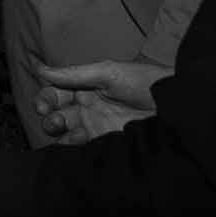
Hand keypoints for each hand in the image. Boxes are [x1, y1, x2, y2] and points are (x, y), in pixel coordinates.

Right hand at [33, 58, 169, 144]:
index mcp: (85, 87)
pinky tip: (75, 142)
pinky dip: (71, 147)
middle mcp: (87, 107)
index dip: (44, 99)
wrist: (174, 106)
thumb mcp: (108, 73)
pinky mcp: (105, 143)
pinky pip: (80, 147)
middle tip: (55, 121)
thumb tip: (40, 69)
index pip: (55, 93)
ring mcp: (95, 126)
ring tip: (66, 131)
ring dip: (58, 132)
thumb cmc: (145, 82)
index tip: (43, 107)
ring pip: (65, 132)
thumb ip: (74, 74)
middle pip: (56, 114)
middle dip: (49, 118)